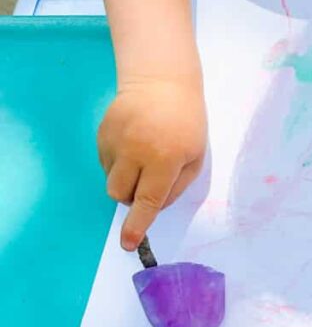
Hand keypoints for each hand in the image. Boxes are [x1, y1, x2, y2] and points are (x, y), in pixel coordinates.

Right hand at [97, 76, 206, 250]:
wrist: (161, 83)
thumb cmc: (187, 124)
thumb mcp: (194, 158)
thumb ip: (176, 187)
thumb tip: (154, 206)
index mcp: (164, 160)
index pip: (148, 201)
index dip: (137, 224)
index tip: (127, 243)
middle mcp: (136, 152)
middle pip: (120, 194)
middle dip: (131, 198)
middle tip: (147, 183)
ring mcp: (115, 141)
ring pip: (111, 180)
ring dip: (125, 180)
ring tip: (142, 159)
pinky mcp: (102, 133)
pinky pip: (105, 163)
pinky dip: (118, 164)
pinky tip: (133, 145)